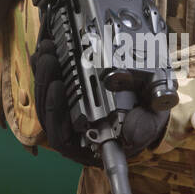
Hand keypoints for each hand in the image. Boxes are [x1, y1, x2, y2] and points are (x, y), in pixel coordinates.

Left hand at [30, 39, 168, 165]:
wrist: (149, 103)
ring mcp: (67, 113)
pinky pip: (45, 85)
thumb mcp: (153, 118)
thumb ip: (145, 125)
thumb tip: (131, 134)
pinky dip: (41, 68)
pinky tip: (42, 52)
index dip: (54, 114)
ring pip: (44, 97)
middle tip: (50, 60)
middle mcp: (75, 131)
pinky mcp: (63, 96)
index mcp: (92, 142)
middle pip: (47, 111)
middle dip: (46, 82)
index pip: (63, 138)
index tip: (57, 87)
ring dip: (43, 72)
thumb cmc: (146, 115)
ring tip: (47, 51)